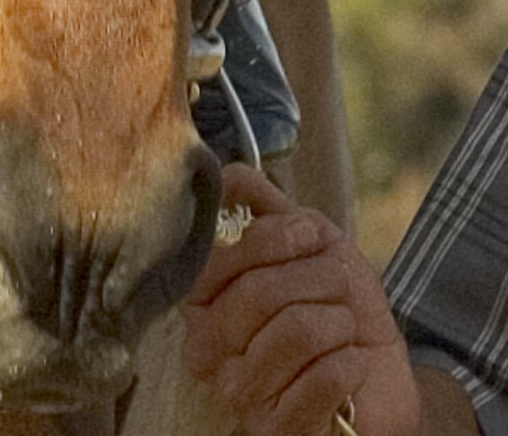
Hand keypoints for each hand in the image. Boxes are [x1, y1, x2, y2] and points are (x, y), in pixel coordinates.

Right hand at [184, 166, 422, 435]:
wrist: (378, 377)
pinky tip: (348, 368)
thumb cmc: (337, 309)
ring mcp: (239, 392)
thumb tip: (226, 171)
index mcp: (205, 299)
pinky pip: (323, 377)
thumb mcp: (307, 243)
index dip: (274, 239)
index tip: (312, 236)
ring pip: (296, 331)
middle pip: (260, 292)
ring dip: (339, 323)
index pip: (218, 256)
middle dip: (319, 281)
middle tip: (338, 288)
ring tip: (342, 330)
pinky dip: (351, 364)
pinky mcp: (276, 428)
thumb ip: (263, 204)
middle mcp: (207, 348)